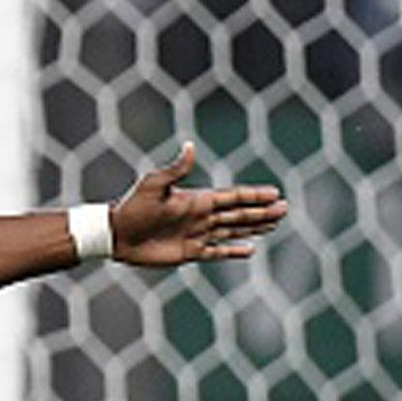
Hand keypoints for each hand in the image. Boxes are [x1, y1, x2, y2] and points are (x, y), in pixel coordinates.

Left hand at [109, 143, 286, 265]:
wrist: (116, 235)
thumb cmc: (132, 207)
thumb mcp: (153, 185)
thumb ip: (176, 170)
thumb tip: (190, 147)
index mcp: (197, 200)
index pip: (233, 197)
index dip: (254, 195)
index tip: (275, 193)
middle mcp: (200, 217)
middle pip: (239, 214)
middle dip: (262, 212)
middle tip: (285, 209)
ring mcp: (195, 235)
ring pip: (232, 231)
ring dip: (253, 228)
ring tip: (275, 224)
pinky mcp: (187, 253)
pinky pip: (215, 253)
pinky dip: (233, 252)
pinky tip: (250, 249)